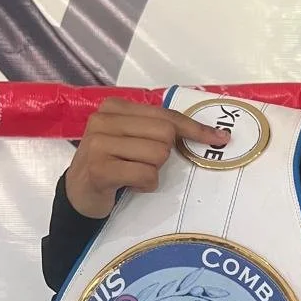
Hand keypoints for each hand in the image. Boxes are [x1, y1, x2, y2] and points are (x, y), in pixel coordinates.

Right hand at [65, 97, 229, 218]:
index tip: (220, 138)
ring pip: (158, 155)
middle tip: (144, 163)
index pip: (167, 115)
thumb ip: (159, 130)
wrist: (80, 193)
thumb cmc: (114, 164)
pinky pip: (146, 175)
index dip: (195, 129)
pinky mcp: (99, 169)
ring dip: (153, 172)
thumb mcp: (133, 140)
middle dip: (164, 154)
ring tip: (133, 174)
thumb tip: (213, 135)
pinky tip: (129, 185)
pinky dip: (145, 185)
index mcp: (115, 107)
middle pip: (166, 134)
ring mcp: (98, 143)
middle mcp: (104, 120)